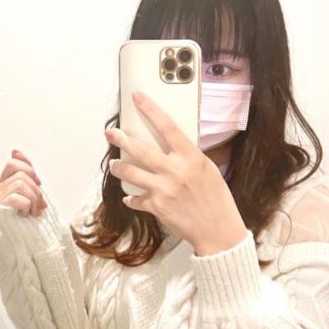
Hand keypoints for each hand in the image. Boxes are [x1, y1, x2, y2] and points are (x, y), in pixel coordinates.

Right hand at [0, 150, 47, 217]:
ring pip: (21, 184)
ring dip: (34, 200)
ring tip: (34, 212)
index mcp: (5, 183)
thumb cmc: (31, 215)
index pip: (13, 163)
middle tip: (40, 203)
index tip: (38, 182)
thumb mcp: (31, 191)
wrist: (29, 239)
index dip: (28, 168)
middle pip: (20, 174)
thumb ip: (25, 173)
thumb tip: (15, 151)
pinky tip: (26, 215)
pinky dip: (27, 206)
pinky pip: (17, 198)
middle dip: (36, 188)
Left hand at [105, 91, 247, 255]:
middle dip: (121, 139)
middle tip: (110, 132)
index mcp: (191, 157)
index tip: (137, 97)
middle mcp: (175, 171)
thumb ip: (188, 156)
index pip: (167, 126)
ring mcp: (164, 189)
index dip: (151, 109)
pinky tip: (130, 197)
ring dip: (119, 167)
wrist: (218, 231)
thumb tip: (171, 144)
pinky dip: (132, 198)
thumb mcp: (208, 169)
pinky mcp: (157, 207)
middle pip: (141, 149)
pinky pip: (136, 199)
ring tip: (113, 164)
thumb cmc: (217, 199)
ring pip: (131, 172)